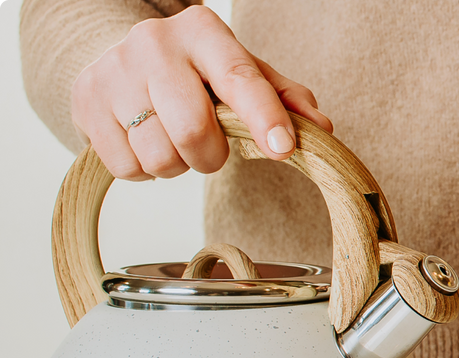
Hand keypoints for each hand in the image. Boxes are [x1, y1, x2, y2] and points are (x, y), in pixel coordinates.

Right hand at [70, 5, 331, 180]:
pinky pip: (127, 168)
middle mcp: (154, 44)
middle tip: (212, 150)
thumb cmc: (198, 73)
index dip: (264, 118)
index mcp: (203, 32)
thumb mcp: (245, 73)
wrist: (124, 57)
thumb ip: (285, 99)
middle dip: (211, 156)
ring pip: (158, 156)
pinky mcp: (85, 103)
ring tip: (175, 140)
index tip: (283, 148)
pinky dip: (146, 170)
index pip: (240, 78)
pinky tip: (147, 142)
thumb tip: (320, 126)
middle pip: (192, 129)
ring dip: (178, 165)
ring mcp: (113, 72)